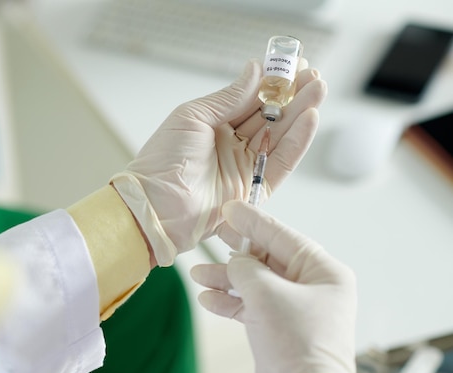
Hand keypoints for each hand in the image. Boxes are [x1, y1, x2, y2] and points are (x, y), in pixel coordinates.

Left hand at [111, 60, 326, 265]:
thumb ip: (227, 97)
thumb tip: (254, 70)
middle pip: (269, 117)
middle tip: (313, 75)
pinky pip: (281, 162)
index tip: (291, 65)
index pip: (250, 100)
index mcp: (213, 126)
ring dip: (301, 113)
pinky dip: (297, 141)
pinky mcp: (254, 190)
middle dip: (293, 96)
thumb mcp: (193, 117)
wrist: (156, 204)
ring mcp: (243, 167)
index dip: (271, 84)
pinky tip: (310, 118)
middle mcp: (231, 145)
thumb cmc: (163, 159)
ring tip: (319, 89)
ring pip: (280, 136)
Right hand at [191, 201, 359, 372]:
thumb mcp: (267, 293)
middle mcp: (312, 288)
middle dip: (236, 253)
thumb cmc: (298, 342)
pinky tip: (208, 298)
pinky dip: (229, 302)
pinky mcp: (278, 329)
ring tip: (198, 274)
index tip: (232, 208)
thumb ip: (247, 268)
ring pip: (255, 284)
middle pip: (267, 260)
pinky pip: (250, 306)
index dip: (253, 222)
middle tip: (213, 236)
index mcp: (323, 272)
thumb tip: (236, 262)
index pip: (283, 237)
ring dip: (226, 280)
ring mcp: (294, 309)